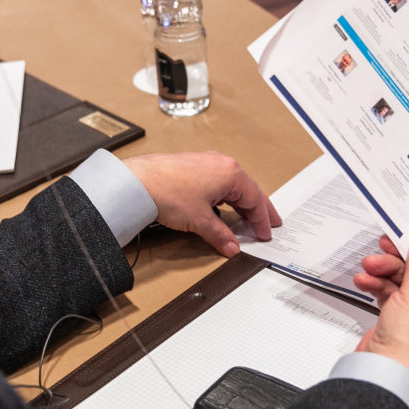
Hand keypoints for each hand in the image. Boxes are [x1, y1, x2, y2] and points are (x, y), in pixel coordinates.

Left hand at [123, 152, 282, 256]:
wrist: (138, 182)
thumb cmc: (169, 192)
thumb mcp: (200, 220)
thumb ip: (220, 235)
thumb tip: (232, 246)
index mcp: (231, 173)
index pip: (254, 200)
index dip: (261, 220)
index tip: (265, 233)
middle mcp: (221, 164)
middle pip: (248, 190)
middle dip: (259, 208)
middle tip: (271, 222)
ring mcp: (206, 162)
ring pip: (233, 185)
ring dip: (242, 202)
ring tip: (248, 217)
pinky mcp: (192, 166)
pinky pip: (218, 182)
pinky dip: (226, 196)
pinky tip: (223, 206)